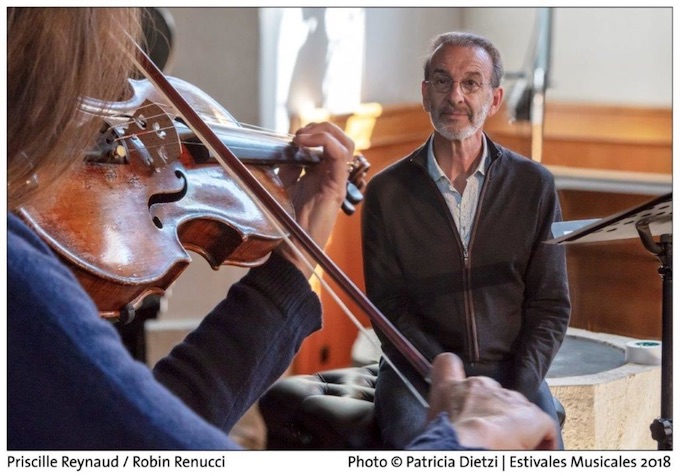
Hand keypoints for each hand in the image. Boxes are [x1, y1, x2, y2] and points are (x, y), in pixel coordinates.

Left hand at [275, 122, 353, 276]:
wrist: (289, 248)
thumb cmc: (285, 223)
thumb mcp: (282, 186)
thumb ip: (287, 168)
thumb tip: (285, 148)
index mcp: (320, 175)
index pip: (327, 142)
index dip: (312, 132)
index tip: (291, 137)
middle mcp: (332, 176)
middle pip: (340, 138)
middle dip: (320, 127)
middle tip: (299, 135)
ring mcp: (337, 182)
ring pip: (346, 143)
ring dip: (324, 132)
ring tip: (302, 137)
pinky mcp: (337, 188)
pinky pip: (340, 156)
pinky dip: (324, 142)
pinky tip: (303, 144)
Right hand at [428, 353, 557, 449]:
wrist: (467, 448)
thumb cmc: (445, 441)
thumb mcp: (430, 425)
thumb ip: (437, 416)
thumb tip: (438, 427)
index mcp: (451, 390)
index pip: (447, 364)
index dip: (453, 370)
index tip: (459, 385)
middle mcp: (480, 386)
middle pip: (491, 392)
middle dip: (493, 412)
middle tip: (491, 437)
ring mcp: (508, 398)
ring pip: (517, 410)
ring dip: (515, 428)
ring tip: (511, 449)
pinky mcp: (533, 416)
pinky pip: (544, 429)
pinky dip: (542, 443)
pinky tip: (533, 454)